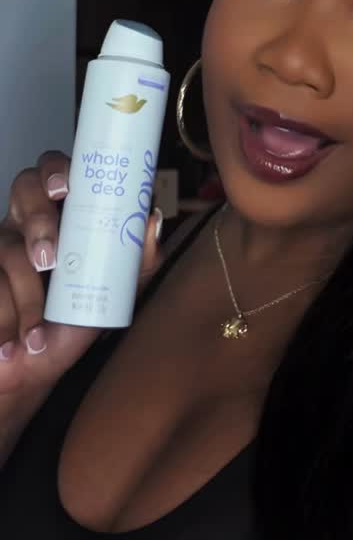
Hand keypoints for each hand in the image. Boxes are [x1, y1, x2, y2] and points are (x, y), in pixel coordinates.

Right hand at [0, 150, 162, 397]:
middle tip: (50, 258)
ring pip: (6, 247)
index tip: (65, 187)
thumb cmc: (72, 323)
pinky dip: (6, 317)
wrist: (32, 369)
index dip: (56, 170)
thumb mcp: (114, 294)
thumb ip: (137, 261)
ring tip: (35, 332)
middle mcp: (26, 221)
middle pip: (23, 189)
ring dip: (25, 296)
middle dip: (39, 222)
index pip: (55, 171)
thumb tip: (152, 220)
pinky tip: (18, 342)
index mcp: (61, 216)